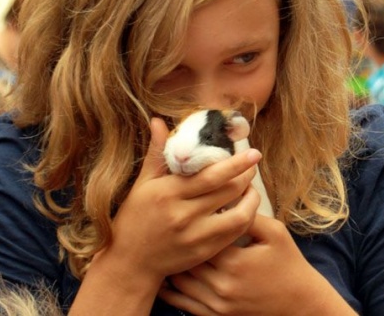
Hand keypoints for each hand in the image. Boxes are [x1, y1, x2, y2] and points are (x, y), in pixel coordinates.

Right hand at [73, 118, 261, 313]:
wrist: (129, 263)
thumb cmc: (134, 219)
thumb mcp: (142, 184)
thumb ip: (156, 153)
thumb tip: (158, 120)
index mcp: (168, 193)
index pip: (211, 175)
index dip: (236, 164)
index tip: (253, 153)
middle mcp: (182, 215)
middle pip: (228, 192)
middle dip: (246, 177)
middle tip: (253, 166)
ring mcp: (194, 237)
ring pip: (237, 216)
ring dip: (251, 200)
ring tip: (252, 189)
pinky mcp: (203, 253)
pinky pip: (232, 235)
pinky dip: (243, 220)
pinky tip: (243, 210)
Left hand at [160, 215, 356, 315]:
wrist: (299, 302)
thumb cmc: (289, 263)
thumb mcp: (275, 233)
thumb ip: (249, 215)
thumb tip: (228, 194)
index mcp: (235, 261)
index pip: (203, 234)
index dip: (194, 220)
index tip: (188, 206)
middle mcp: (222, 285)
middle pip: (188, 257)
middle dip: (179, 240)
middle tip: (170, 222)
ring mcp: (217, 304)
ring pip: (182, 281)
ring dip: (173, 263)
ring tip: (165, 243)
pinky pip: (184, 304)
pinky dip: (172, 291)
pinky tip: (166, 276)